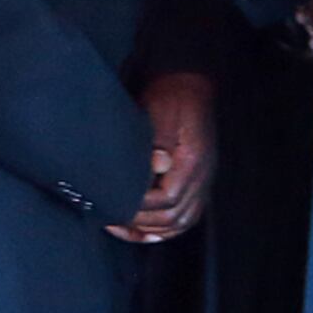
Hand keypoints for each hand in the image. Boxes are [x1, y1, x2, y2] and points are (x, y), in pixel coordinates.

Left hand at [110, 71, 217, 244]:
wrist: (187, 83)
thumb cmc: (170, 96)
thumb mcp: (161, 110)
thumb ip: (159, 139)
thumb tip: (158, 164)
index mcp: (193, 160)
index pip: (167, 198)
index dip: (139, 206)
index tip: (114, 203)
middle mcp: (202, 176)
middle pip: (173, 217)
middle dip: (140, 222)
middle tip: (110, 218)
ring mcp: (201, 181)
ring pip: (181, 222)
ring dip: (151, 230)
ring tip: (123, 228)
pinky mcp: (196, 182)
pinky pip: (186, 216)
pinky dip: (165, 228)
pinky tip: (145, 230)